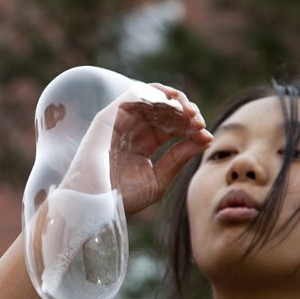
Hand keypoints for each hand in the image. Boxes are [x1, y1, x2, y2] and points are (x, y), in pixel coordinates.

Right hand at [62, 82, 211, 214]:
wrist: (94, 204)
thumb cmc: (121, 198)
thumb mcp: (159, 179)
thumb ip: (179, 157)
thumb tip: (206, 137)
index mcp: (144, 144)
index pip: (172, 126)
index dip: (191, 126)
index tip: (205, 135)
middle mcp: (133, 129)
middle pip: (165, 109)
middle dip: (186, 112)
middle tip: (199, 122)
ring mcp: (120, 121)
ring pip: (152, 96)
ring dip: (174, 100)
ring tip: (189, 112)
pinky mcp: (110, 115)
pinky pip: (134, 93)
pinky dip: (155, 93)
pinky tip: (172, 104)